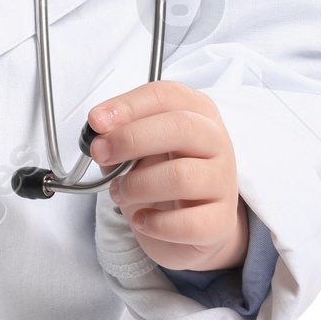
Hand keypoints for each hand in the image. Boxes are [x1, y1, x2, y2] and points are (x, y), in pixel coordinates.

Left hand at [86, 81, 248, 273]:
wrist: (192, 224)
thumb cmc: (162, 174)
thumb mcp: (141, 147)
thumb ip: (121, 136)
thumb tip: (99, 136)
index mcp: (197, 111)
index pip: (166, 96)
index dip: (128, 106)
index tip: (97, 121)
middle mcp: (216, 141)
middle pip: (181, 127)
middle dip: (131, 139)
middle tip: (100, 153)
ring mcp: (223, 182)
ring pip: (182, 176)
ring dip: (137, 185)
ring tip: (120, 192)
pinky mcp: (222, 221)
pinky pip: (188, 223)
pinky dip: (156, 223)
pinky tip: (143, 220)